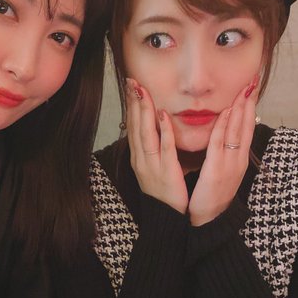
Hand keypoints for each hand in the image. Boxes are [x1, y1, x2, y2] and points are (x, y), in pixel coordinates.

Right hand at [125, 78, 187, 213]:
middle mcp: (141, 159)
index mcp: (138, 157)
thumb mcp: (153, 167)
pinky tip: (162, 115)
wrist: (166, 217)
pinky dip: (162, 130)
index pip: (132, 126)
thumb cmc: (163, 191)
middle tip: (132, 81)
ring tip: (143, 91)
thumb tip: (155, 127)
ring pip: (145, 133)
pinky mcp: (166, 171)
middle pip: (135, 126)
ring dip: (143, 111)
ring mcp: (151, 165)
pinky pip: (164, 147)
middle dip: (133, 102)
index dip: (130, 105)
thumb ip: (153, 147)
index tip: (131, 86)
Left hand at [188, 79, 257, 225]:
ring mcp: (230, 165)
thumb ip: (223, 154)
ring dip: (240, 110)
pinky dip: (225, 126)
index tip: (250, 91)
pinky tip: (227, 112)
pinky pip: (221, 144)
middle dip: (249, 104)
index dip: (249, 110)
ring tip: (243, 90)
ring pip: (237, 132)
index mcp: (239, 160)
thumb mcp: (221, 171)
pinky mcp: (216, 170)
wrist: (208, 220)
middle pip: (246, 127)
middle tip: (251, 82)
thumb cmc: (211, 196)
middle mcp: (238, 160)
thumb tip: (222, 137)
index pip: (246, 130)